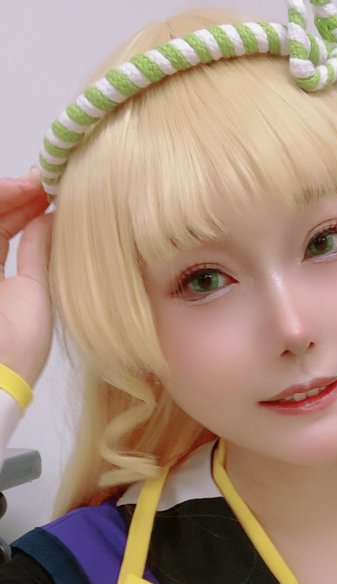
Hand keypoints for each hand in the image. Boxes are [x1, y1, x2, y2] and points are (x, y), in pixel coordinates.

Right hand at [0, 169, 52, 387]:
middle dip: (14, 194)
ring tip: (31, 184)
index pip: (5, 231)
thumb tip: (51, 216)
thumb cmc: (21, 345)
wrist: (0, 369)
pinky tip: (16, 192)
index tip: (48, 189)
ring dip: (5, 194)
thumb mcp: (38, 290)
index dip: (24, 207)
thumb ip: (38, 251)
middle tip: (40, 179)